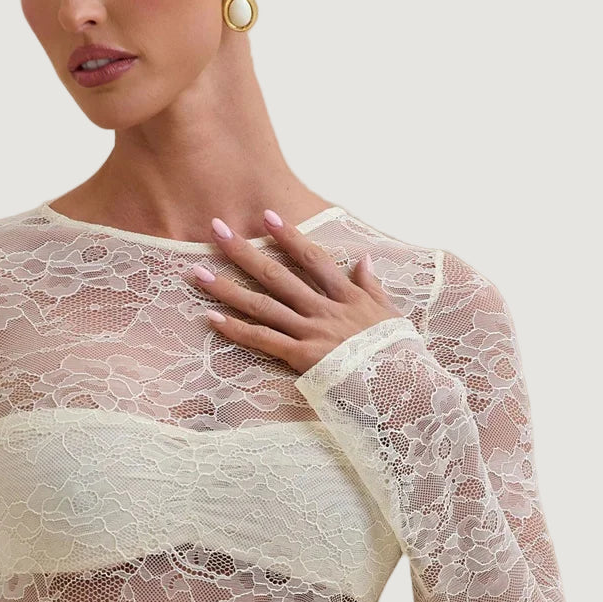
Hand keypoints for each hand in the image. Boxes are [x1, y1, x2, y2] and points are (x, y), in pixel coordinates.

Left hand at [187, 208, 404, 374]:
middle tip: (216, 229)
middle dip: (244, 251)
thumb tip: (363, 260)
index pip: (312, 259)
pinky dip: (235, 329)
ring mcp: (311, 332)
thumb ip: (372, 287)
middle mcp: (324, 309)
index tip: (266, 216)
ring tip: (197, 272)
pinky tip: (211, 318)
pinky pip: (262, 341)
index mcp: (346, 296)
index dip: (288, 236)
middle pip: (276, 274)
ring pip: (262, 304)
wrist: (405, 385)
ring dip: (227, 287)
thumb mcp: (391, 314)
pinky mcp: (302, 357)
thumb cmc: (399, 354)